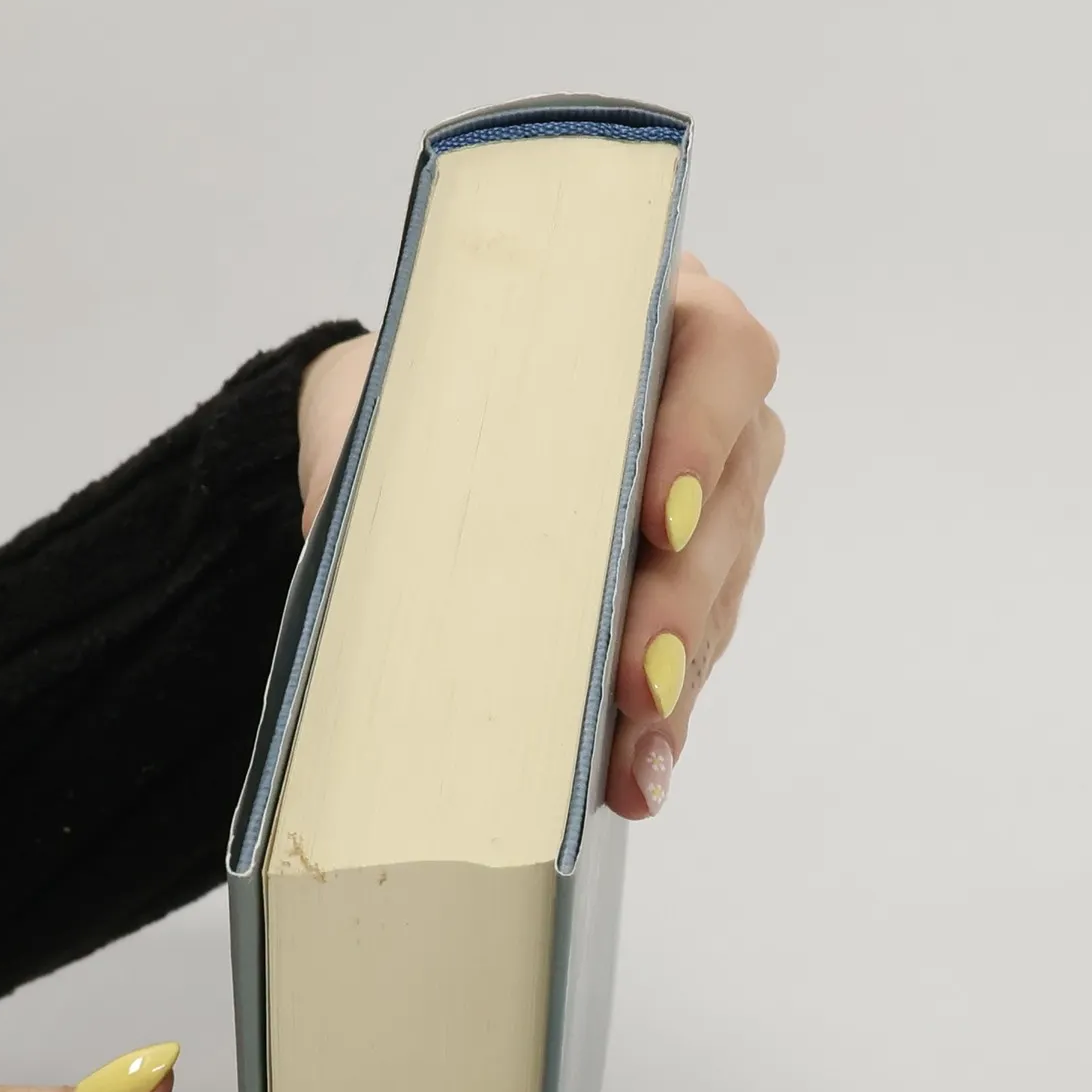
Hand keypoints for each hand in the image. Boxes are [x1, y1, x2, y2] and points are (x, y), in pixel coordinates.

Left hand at [295, 254, 782, 818]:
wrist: (395, 434)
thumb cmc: (410, 388)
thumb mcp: (389, 391)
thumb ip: (394, 442)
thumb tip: (359, 552)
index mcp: (647, 314)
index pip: (719, 356)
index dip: (700, 436)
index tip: (657, 515)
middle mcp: (702, 401)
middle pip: (732, 498)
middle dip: (681, 600)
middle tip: (633, 678)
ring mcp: (705, 497)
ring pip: (719, 589)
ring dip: (674, 679)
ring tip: (631, 756)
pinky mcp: (681, 586)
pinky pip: (688, 653)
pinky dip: (656, 718)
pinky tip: (632, 777)